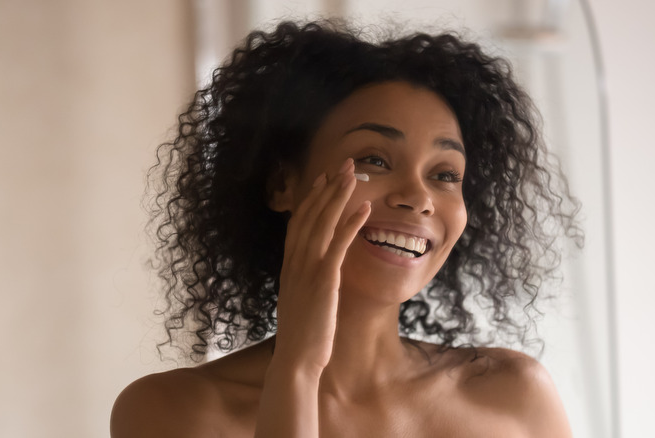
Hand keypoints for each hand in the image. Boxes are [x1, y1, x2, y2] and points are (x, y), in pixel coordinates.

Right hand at [273, 158, 370, 373]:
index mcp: (289, 266)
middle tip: (344, 165)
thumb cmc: (302, 336)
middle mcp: (294, 262)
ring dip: (339, 195)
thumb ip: (307, 282)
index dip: (312, 198)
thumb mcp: (301, 302)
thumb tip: (317, 273)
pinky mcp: (323, 280)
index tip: (323, 179)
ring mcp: (307, 270)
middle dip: (328, 187)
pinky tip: (365, 208)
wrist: (295, 360)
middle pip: (310, 214)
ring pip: (322, 223)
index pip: (299, 222)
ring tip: (354, 174)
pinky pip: (338, 245)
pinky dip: (351, 223)